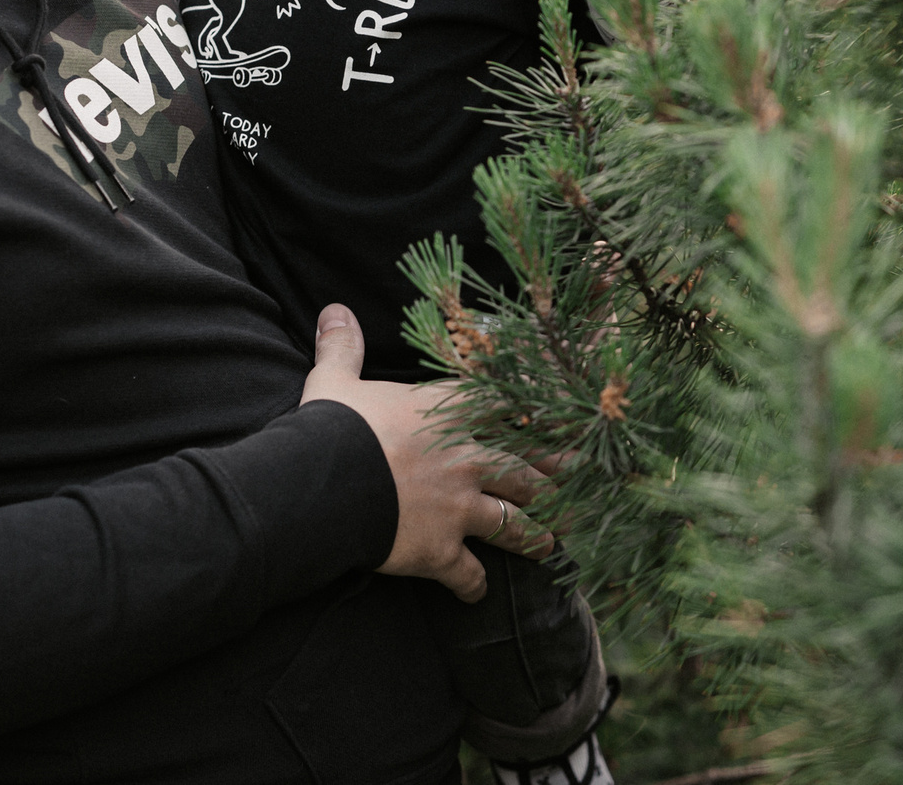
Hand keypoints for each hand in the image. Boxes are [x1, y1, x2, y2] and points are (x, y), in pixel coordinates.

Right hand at [299, 304, 553, 601]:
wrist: (323, 486)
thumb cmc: (333, 428)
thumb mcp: (335, 381)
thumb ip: (344, 348)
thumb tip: (333, 309)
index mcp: (445, 414)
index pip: (503, 406)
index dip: (533, 409)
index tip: (558, 414)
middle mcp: (465, 459)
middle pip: (524, 469)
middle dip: (554, 477)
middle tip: (578, 480)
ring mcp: (459, 508)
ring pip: (513, 524)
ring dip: (534, 536)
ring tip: (550, 544)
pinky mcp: (442, 550)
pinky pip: (469, 574)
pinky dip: (474, 586)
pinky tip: (476, 593)